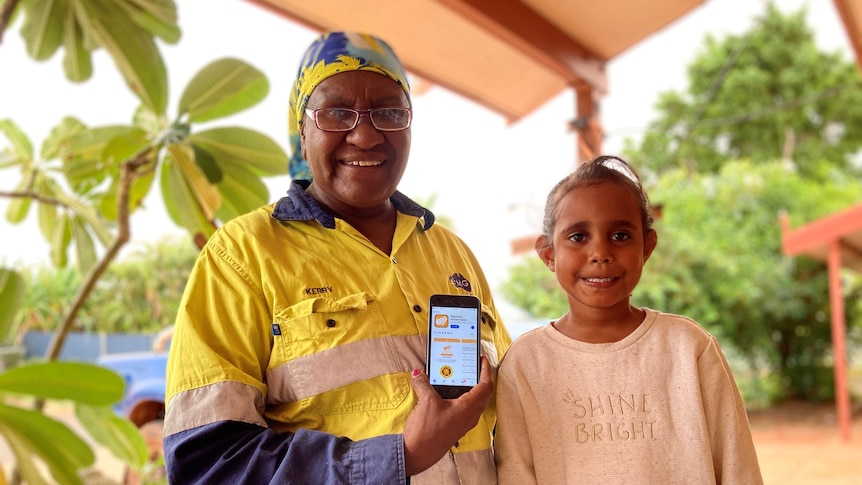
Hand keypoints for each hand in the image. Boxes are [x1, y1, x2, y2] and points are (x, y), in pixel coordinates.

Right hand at [402, 356, 492, 475]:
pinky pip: (466, 409)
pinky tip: (450, 394)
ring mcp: (464, 423)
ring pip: (475, 402)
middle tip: (476, 366)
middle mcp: (470, 416)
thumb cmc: (426, 431)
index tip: (483, 359)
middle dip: (481, 378)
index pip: (485, 386)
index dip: (486, 370)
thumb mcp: (426, 402)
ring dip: (473, 388)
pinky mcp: (456, 427)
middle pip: (483, 394)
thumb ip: (424, 384)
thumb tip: (419, 373)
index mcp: (468, 408)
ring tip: (463, 376)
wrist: (417, 454)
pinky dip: (463, 398)